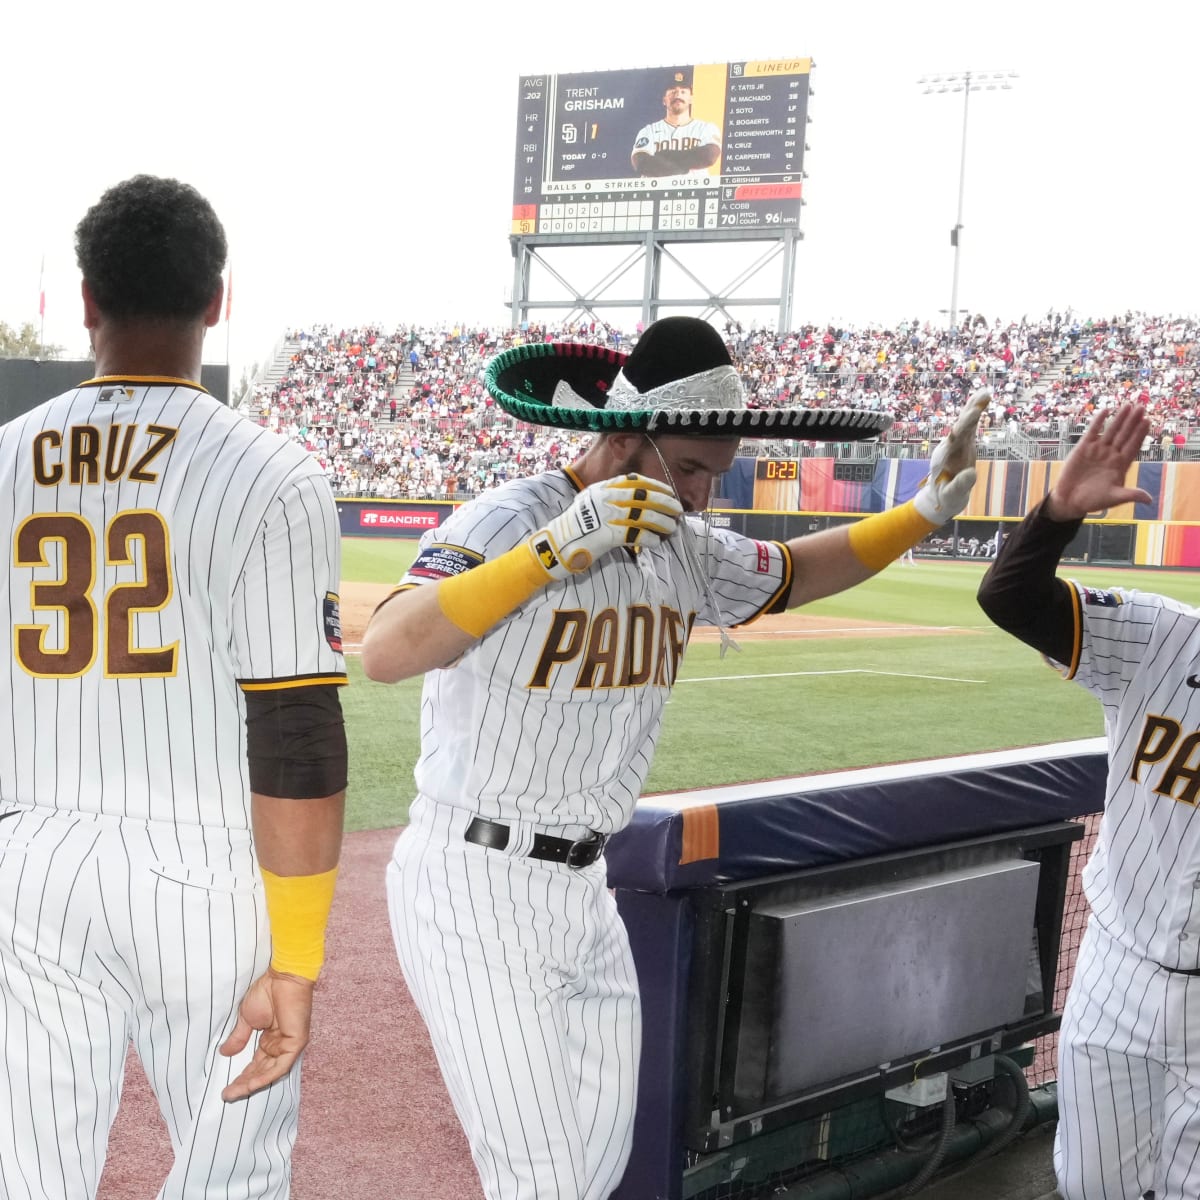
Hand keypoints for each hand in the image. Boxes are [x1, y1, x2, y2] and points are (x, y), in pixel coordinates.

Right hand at [220, 968, 314, 1101]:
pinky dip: (265, 1076)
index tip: (226, 1088)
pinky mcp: (297, 1042)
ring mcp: (290, 1045)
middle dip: (244, 1084)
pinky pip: (280, 1066)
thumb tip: (224, 1053)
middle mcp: (281, 1045)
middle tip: (227, 1095)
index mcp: (272, 1039)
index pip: (256, 1064)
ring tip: (234, 1093)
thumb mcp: (246, 1018)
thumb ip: (238, 1037)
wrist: (283, 976)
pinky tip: (250, 1084)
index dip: (242, 1077)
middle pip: (262, 1071)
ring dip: (252, 1084)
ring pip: (270, 1072)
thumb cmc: (267, 991)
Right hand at [529, 474, 682, 579]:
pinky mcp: (609, 535)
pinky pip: (637, 535)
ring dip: (663, 522)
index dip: (656, 486)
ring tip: (672, 527)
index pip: (636, 481)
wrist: (558, 543)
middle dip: (665, 502)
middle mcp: (607, 499)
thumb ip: (610, 497)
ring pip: (645, 516)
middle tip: (678, 509)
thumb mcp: (590, 501)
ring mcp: (608, 516)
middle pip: (645, 497)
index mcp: (603, 488)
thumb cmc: (576, 525)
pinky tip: (656, 542)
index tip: (669, 491)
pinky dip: (650, 538)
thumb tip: (638, 500)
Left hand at [913, 389, 991, 523]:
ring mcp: (957, 443)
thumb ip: (959, 485)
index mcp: (946, 457)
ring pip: (965, 423)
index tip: (973, 413)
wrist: (942, 495)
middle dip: (970, 414)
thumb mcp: (952, 496)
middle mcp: (951, 447)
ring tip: (985, 393)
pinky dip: (977, 412)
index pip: (955, 438)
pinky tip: (984, 398)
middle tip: (981, 399)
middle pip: (960, 427)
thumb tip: (972, 473)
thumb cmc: (946, 497)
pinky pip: (971, 426)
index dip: (964, 425)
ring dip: (974, 408)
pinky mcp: (965, 443)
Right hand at [1045, 403, 1152, 520]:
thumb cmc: (1092, 501)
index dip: (1140, 434)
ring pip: (1111, 430)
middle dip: (1132, 421)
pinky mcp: (1083, 448)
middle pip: (1125, 435)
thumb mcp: (1113, 498)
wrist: (1070, 500)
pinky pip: (1093, 431)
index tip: (1147, 421)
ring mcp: (1098, 450)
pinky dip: (1098, 421)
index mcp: (1120, 465)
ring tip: (1128, 405)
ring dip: (1120, 418)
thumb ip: (1130, 495)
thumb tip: (1149, 500)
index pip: (1133, 446)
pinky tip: (1106, 411)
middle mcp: (1111, 455)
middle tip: (1141, 407)